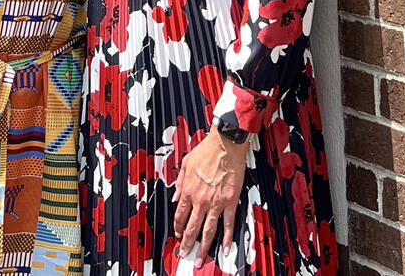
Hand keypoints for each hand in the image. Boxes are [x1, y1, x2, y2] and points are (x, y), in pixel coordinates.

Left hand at [171, 127, 248, 263]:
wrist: (225, 145)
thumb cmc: (207, 151)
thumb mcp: (185, 164)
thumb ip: (179, 183)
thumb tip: (175, 197)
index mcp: (188, 191)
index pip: (180, 215)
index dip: (177, 227)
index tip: (177, 234)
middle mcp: (200, 200)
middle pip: (191, 227)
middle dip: (187, 243)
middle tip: (184, 254)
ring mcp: (215, 203)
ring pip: (208, 230)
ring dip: (203, 247)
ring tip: (200, 259)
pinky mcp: (230, 202)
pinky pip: (228, 223)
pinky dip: (227, 237)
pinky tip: (226, 247)